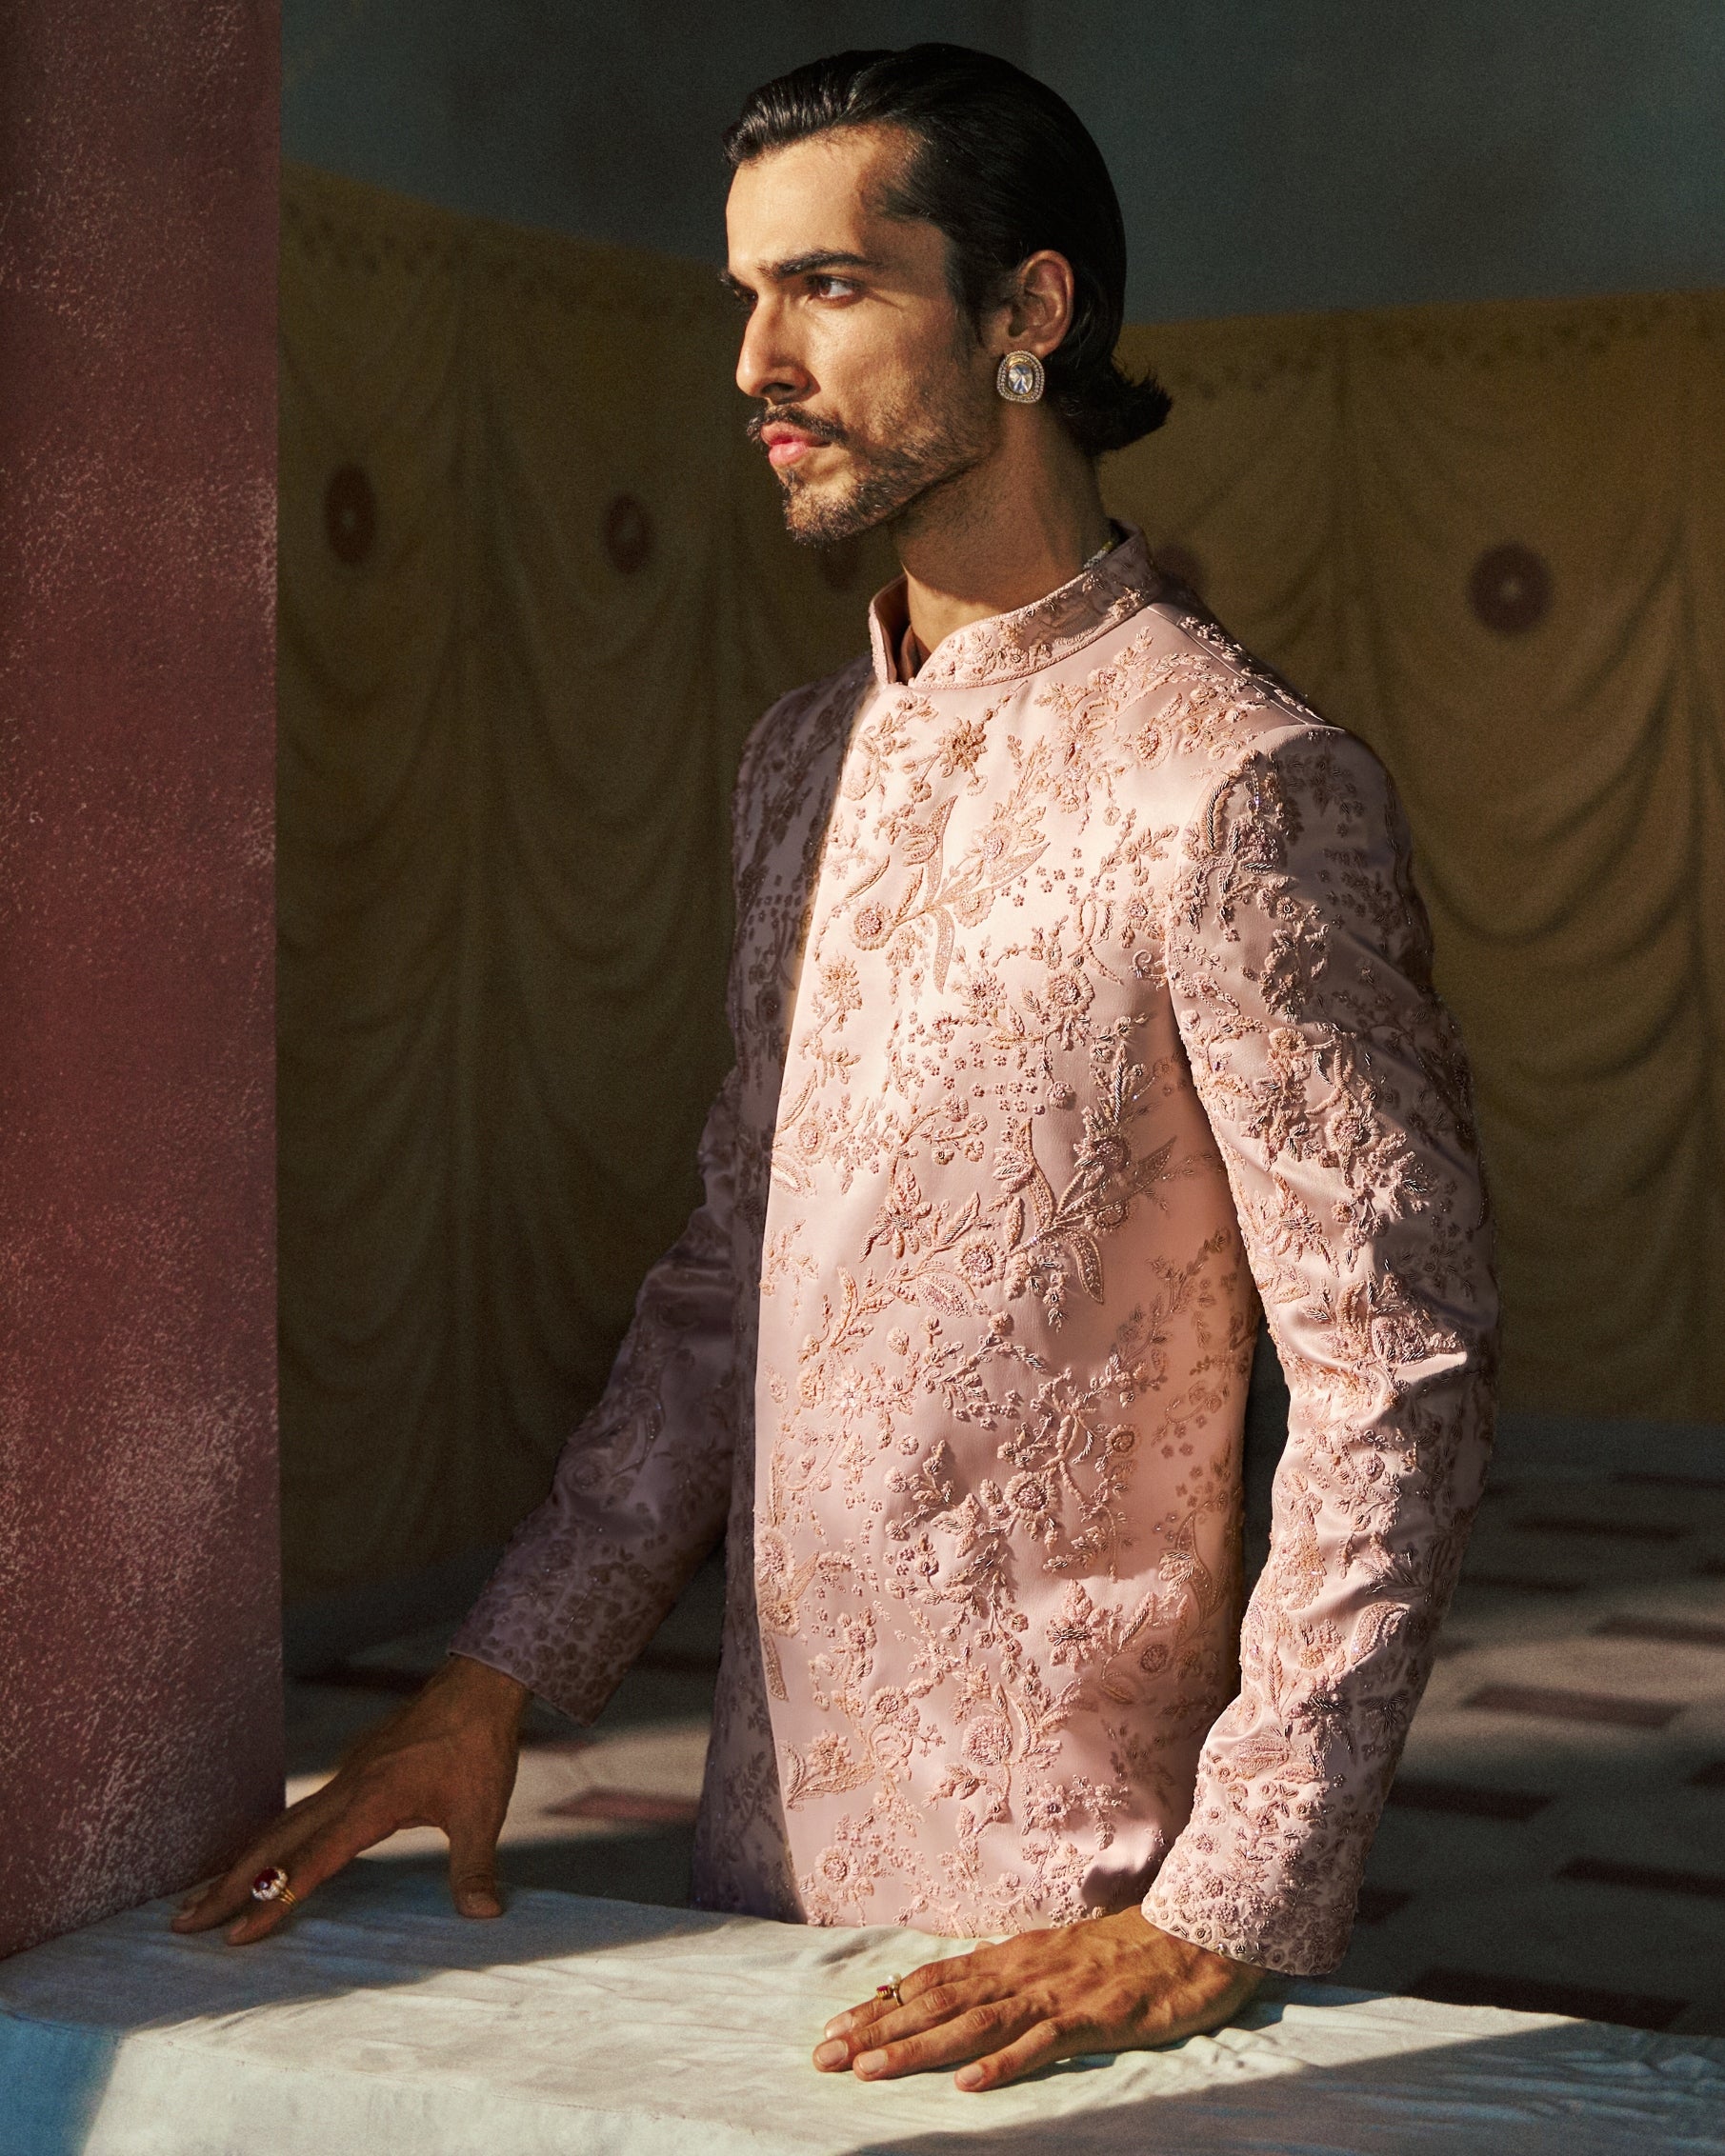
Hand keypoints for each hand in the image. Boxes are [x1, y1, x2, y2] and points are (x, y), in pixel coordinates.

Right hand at [171, 1653, 528, 1943]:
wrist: (477, 1687)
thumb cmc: (479, 1747)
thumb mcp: (482, 1812)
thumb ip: (475, 1867)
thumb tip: (483, 1915)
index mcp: (372, 1801)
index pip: (312, 1862)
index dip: (275, 1902)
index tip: (237, 1938)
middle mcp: (346, 1789)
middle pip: (274, 1843)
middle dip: (228, 1886)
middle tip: (183, 1924)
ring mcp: (345, 1778)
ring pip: (279, 1826)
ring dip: (239, 1863)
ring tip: (199, 1899)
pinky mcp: (351, 1771)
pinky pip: (297, 1812)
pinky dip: (266, 1839)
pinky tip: (256, 1855)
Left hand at [812, 1907, 1262, 2091]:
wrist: (1195, 1931)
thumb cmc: (1127, 1948)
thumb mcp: (1056, 1957)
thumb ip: (1009, 1974)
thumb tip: (958, 1985)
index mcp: (1012, 1958)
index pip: (933, 1981)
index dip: (882, 2004)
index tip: (834, 2027)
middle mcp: (1024, 1971)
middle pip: (939, 2001)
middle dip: (879, 2028)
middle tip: (826, 2054)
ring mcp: (1058, 1993)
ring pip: (976, 2022)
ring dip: (920, 2047)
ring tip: (872, 2069)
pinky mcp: (1097, 2016)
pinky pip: (1044, 2042)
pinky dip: (1005, 2062)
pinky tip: (970, 2083)